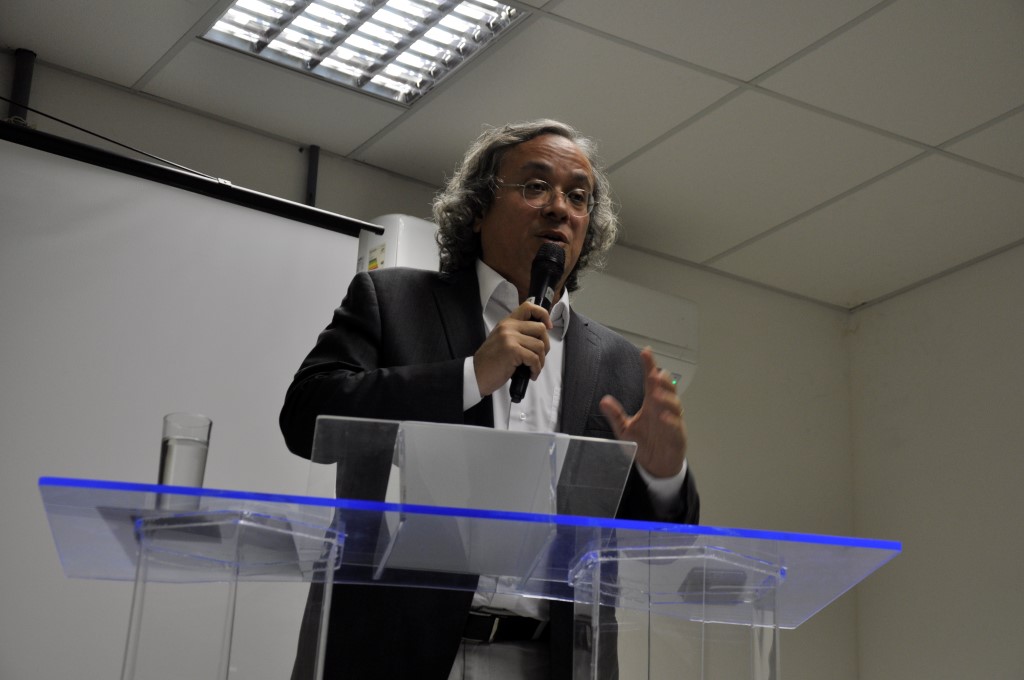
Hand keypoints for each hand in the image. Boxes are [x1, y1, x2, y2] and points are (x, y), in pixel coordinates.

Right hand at [473, 301, 551, 396]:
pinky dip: (536, 369)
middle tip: (539, 357)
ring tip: (533, 369)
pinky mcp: (513, 350)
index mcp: (506, 322)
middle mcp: (508, 327)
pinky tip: (530, 374)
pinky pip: (534, 359)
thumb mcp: (502, 341)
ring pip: (540, 345)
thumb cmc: (490, 362)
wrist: (476, 375)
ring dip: (541, 361)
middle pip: (540, 328)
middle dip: (545, 345)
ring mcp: (510, 338)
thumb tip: (539, 338)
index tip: (548, 326)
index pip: (529, 307)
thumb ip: (517, 334)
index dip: (543, 314)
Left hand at [599, 347, 686, 477]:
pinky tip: (663, 417)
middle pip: (667, 390)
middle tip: (655, 374)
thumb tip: (603, 401)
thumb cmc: (645, 443)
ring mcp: (673, 422)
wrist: (658, 465)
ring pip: (674, 406)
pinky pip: (676, 427)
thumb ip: (615, 415)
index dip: (649, 366)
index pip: (651, 382)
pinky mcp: (677, 437)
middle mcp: (664, 409)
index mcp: (652, 404)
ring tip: (656, 394)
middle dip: (663, 381)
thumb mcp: (625, 429)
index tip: (646, 352)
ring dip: (666, 399)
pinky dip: (670, 421)